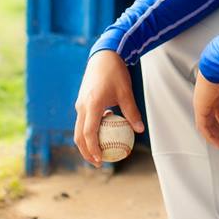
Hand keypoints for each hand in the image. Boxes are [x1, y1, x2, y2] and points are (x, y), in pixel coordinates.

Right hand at [74, 50, 145, 167]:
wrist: (104, 55)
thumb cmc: (116, 73)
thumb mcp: (126, 93)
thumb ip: (132, 112)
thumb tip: (140, 130)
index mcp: (92, 105)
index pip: (88, 133)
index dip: (93, 149)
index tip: (100, 160)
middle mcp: (82, 106)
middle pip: (78, 136)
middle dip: (86, 152)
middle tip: (98, 163)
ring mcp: (80, 104)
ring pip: (78, 129)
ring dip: (86, 143)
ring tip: (99, 153)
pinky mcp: (81, 101)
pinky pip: (83, 121)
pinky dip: (89, 131)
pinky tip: (104, 133)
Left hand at [193, 71, 218, 149]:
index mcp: (213, 90)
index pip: (216, 107)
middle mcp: (206, 97)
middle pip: (211, 118)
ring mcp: (201, 103)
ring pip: (206, 125)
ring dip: (215, 136)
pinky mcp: (199, 108)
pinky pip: (202, 126)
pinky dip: (209, 135)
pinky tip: (217, 142)